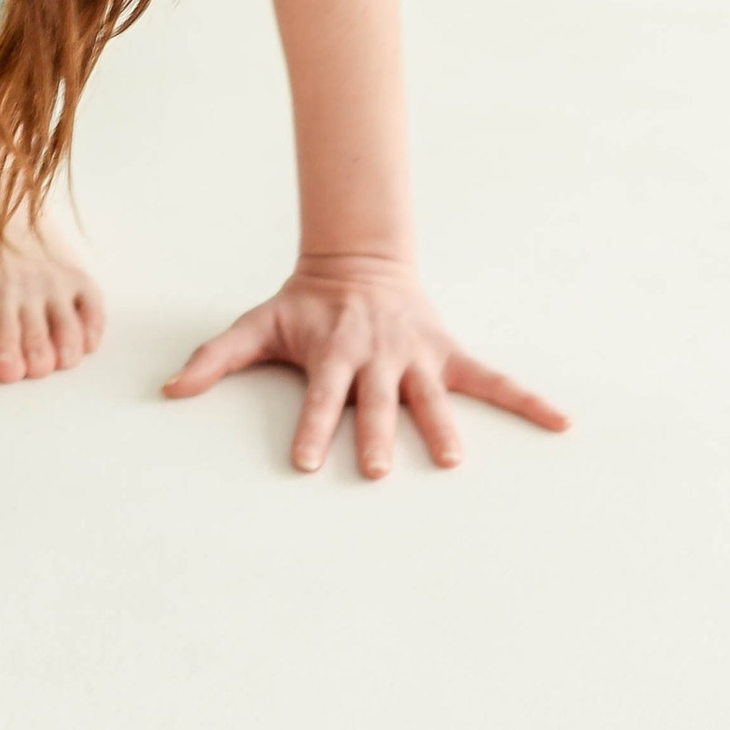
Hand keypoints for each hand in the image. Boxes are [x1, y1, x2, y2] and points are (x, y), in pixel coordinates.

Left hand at [163, 254, 568, 478]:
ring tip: (454, 461)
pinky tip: (561, 422)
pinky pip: (492, 379)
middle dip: (378, 433)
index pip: (321, 397)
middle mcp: (377, 357)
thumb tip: (168, 390)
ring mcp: (416, 357)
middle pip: (377, 402)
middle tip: (381, 469)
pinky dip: (527, 399)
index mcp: (333, 353)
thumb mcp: (259, 324)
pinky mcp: (447, 353)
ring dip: (442, 426)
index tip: (307, 463)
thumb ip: (216, 358)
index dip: (313, 428)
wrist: (359, 261)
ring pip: (432, 396)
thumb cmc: (305, 304)